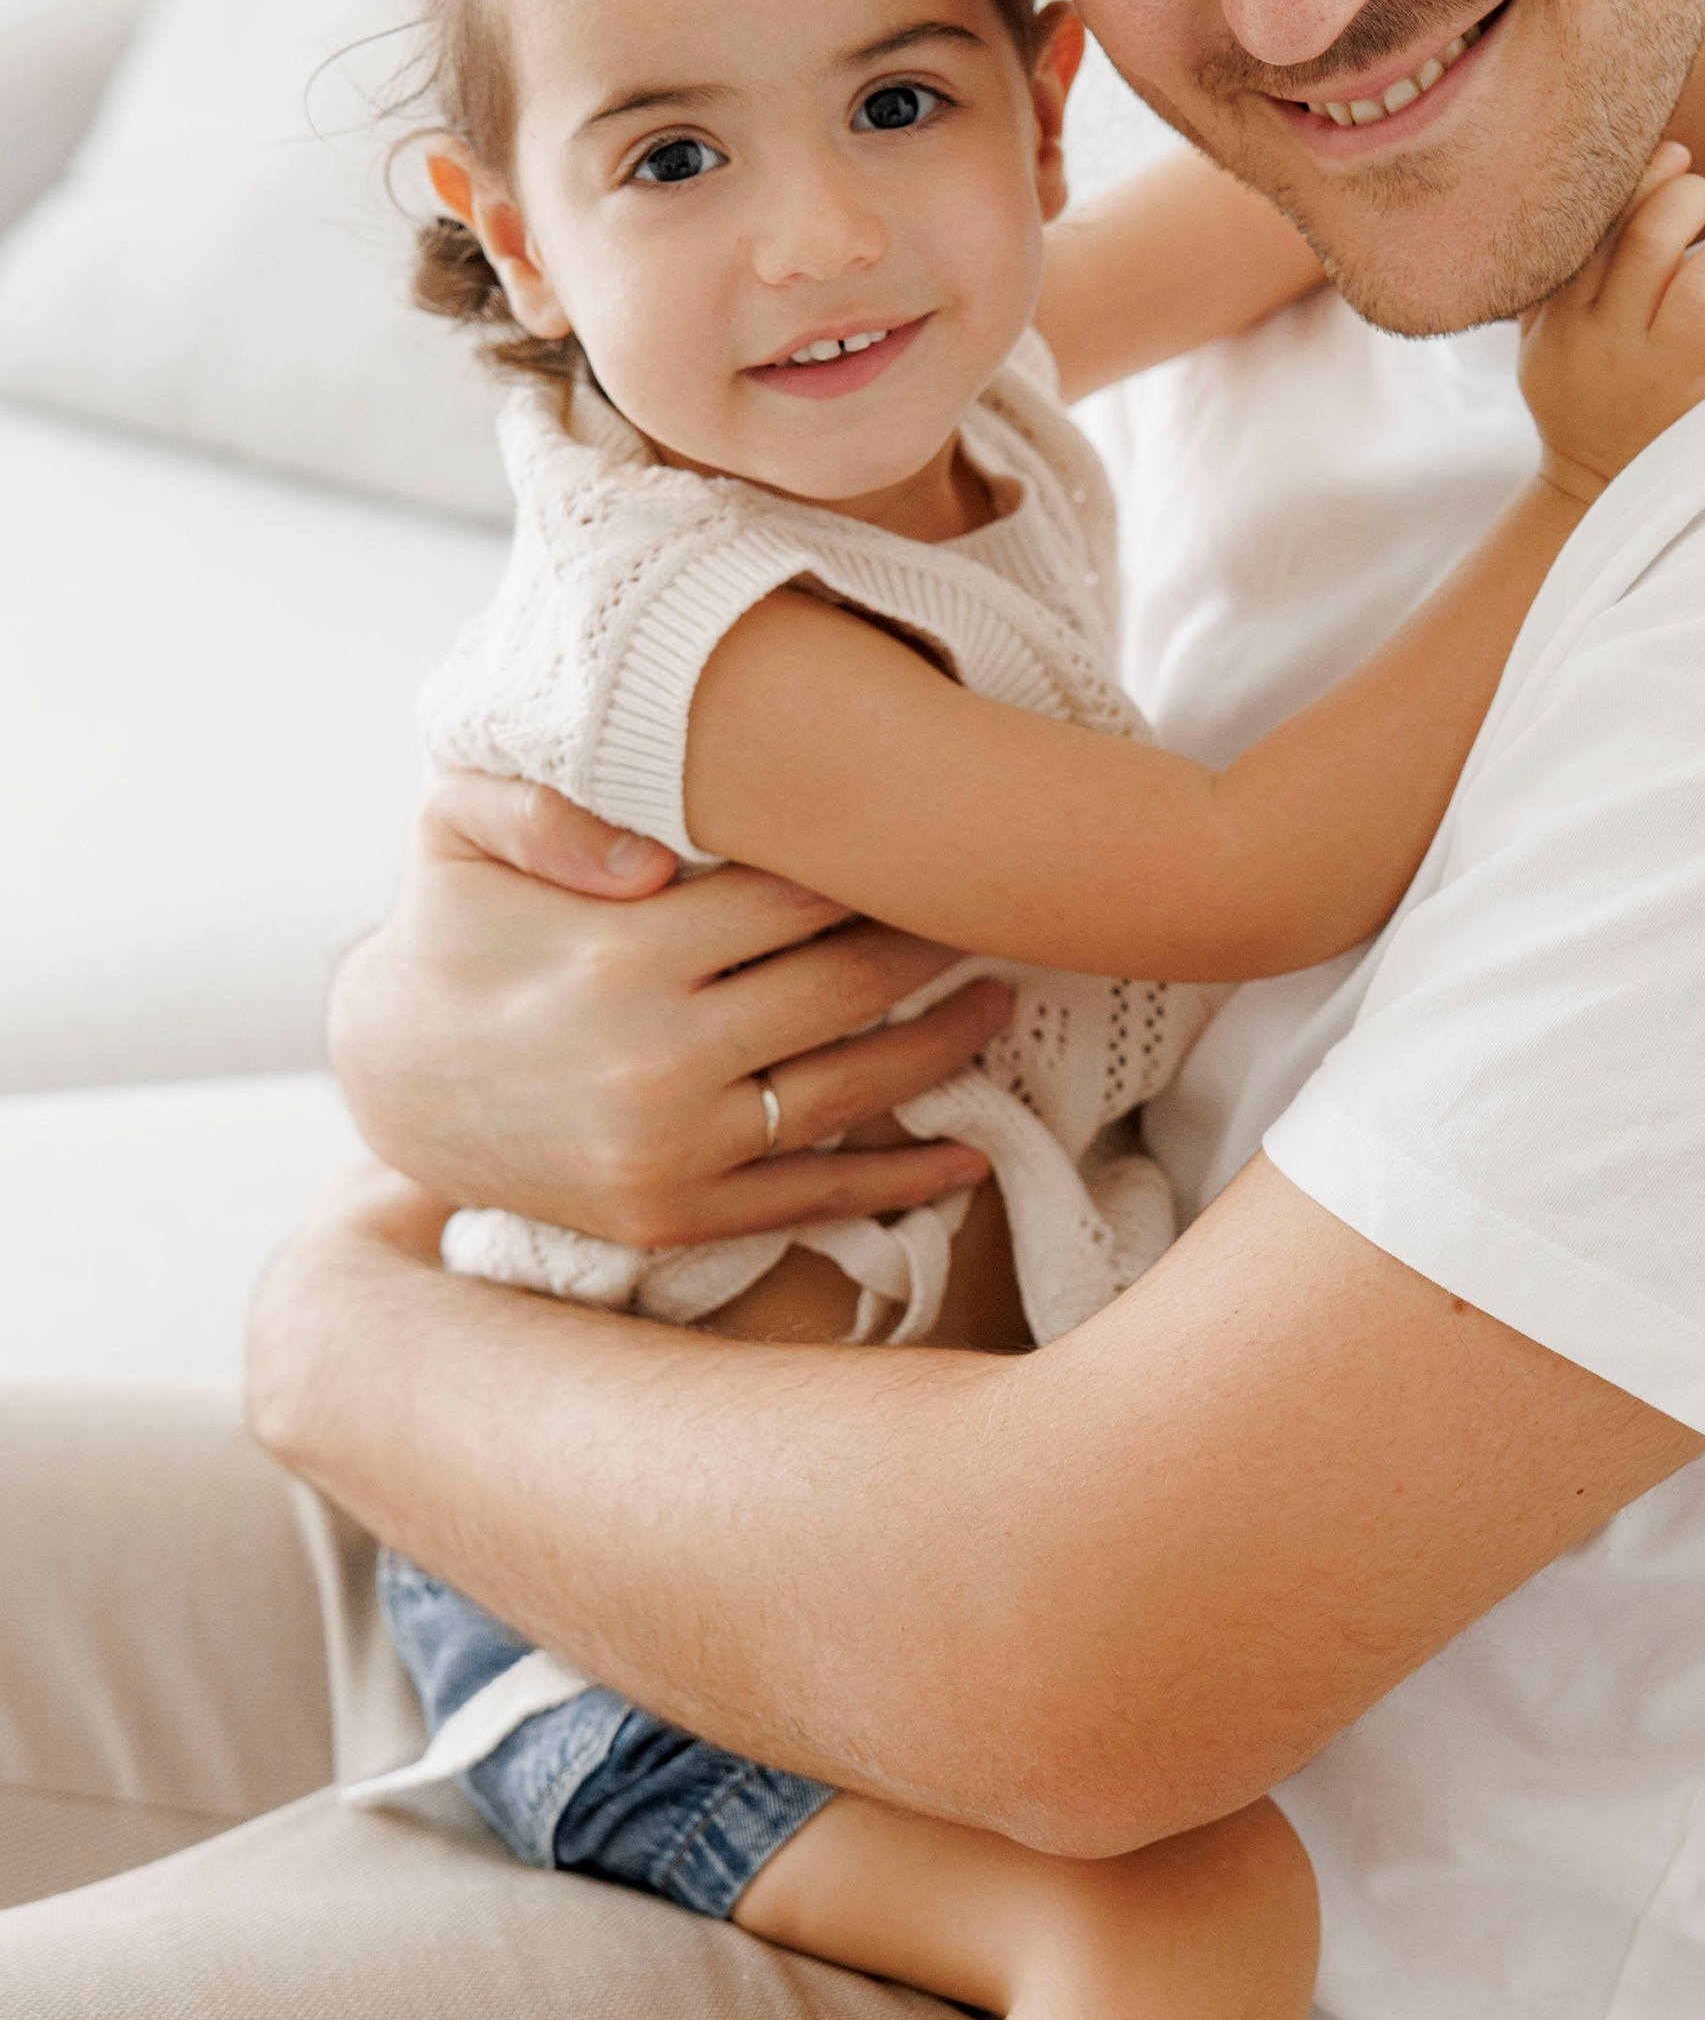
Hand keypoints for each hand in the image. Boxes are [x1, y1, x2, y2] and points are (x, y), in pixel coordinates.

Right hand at [326, 770, 1013, 1248]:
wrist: (389, 1082)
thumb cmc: (445, 931)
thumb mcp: (452, 828)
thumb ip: (541, 804)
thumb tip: (652, 851)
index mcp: (622, 950)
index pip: (798, 893)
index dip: (881, 863)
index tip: (940, 840)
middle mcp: (659, 1055)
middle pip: (847, 985)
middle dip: (936, 944)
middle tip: (998, 910)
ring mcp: (674, 1146)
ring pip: (854, 1088)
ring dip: (945, 1046)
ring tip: (1000, 1001)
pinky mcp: (677, 1215)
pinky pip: (815, 1194)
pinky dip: (903, 1180)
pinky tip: (970, 1155)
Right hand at [1519, 145, 1704, 506]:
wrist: (1593, 496)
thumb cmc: (1579, 396)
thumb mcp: (1544, 335)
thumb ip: (1568, 262)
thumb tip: (1648, 164)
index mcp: (1568, 319)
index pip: (1603, 226)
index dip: (1646, 178)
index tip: (1677, 161)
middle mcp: (1612, 345)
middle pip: (1651, 239)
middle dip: (1692, 196)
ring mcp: (1663, 383)